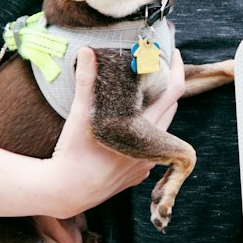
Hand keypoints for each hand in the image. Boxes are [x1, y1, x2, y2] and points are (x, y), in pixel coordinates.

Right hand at [47, 47, 184, 216]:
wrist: (66, 192)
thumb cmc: (72, 153)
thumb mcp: (79, 115)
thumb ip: (87, 81)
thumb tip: (87, 50)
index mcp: (142, 128)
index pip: (173, 93)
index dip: (177, 71)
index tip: (174, 55)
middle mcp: (150, 147)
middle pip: (170, 110)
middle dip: (166, 89)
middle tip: (155, 72)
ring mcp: (145, 164)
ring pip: (161, 131)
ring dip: (156, 113)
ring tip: (140, 98)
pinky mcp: (137, 176)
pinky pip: (149, 151)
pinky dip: (145, 136)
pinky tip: (128, 130)